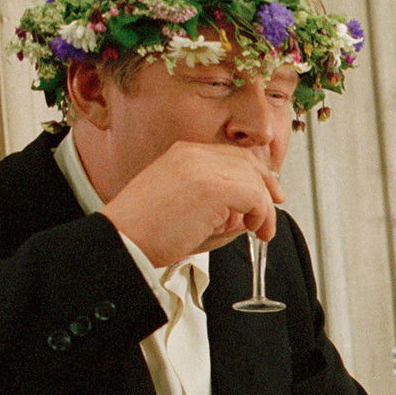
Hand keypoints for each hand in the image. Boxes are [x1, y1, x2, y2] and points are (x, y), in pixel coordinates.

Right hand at [100, 142, 284, 267]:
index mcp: (183, 154)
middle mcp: (193, 155)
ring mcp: (203, 169)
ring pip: (254, 181)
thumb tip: (249, 214)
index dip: (255, 174)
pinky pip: (256, 197)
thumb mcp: (185, 209)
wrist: (121, 240)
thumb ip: (219, 207)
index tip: (267, 194)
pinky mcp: (213, 188)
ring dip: (264, 209)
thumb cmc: (145, 232)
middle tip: (274, 210)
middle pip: (248, 163)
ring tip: (260, 231)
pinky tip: (256, 231)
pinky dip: (263, 216)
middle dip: (266, 187)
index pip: (232, 155)